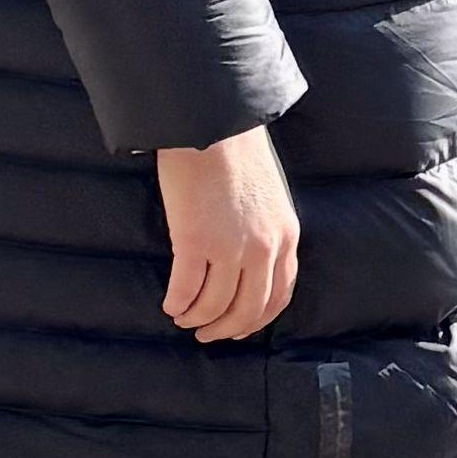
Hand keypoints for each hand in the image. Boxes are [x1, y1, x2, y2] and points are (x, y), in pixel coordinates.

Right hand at [157, 128, 300, 342]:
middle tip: (206, 334)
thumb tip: (246, 265)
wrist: (211, 123)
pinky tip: (170, 303)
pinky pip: (186, 289)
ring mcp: (231, 247)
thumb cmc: (235, 153)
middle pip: (248, 309)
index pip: (279, 295)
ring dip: (197, 318)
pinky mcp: (196, 242)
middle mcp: (264, 248)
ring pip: (215, 306)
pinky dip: (177, 302)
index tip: (239, 329)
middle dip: (225, 329)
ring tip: (183, 317)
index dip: (256, 320)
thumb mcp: (268, 197)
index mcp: (286, 236)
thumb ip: (265, 232)